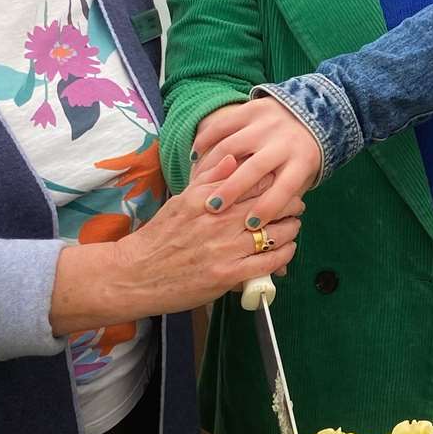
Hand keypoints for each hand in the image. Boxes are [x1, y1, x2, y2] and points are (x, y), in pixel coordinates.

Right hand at [113, 155, 303, 313]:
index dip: (276, 180)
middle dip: (290, 203)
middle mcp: (219, 221)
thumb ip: (209, 179)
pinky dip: (283, 256)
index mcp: (209, 199)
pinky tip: (287, 251)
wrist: (136, 274)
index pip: (254, 182)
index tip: (283, 182)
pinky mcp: (227, 275)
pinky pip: (267, 263)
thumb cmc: (159, 237)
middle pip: (271, 205)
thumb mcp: (180, 200)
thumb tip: (233, 158)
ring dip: (290, 229)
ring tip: (293, 227)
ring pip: (274, 234)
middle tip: (296, 204)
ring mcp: (224, 249)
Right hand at [192, 98, 321, 225]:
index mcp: (302, 161)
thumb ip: (286, 202)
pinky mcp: (253, 108)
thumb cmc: (302, 157)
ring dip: (212, 167)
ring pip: (233, 146)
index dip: (268, 207)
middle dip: (233, 190)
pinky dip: (206, 140)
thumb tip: (274, 240)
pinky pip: (223, 125)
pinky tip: (195, 157)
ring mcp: (268, 122)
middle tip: (214, 208)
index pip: (284, 188)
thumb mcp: (303, 178)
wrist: (311, 112)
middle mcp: (285, 141)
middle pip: (255, 168)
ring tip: (198, 180)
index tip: (250, 224)